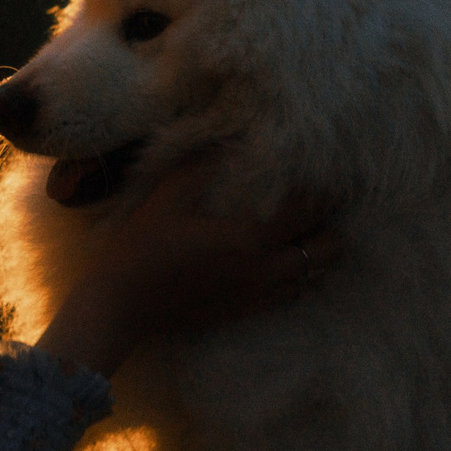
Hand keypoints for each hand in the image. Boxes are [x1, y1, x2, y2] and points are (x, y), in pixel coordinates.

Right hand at [32, 152, 337, 375]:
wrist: (123, 303)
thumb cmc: (145, 243)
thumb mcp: (171, 193)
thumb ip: (207, 164)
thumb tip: (232, 138)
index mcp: (250, 238)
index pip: (309, 212)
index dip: (324, 194)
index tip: (325, 179)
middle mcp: (264, 271)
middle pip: (327, 251)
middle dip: (327, 227)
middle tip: (314, 210)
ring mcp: (258, 296)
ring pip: (315, 277)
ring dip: (315, 254)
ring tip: (302, 234)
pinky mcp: (248, 312)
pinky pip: (293, 295)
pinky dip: (298, 276)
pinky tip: (280, 260)